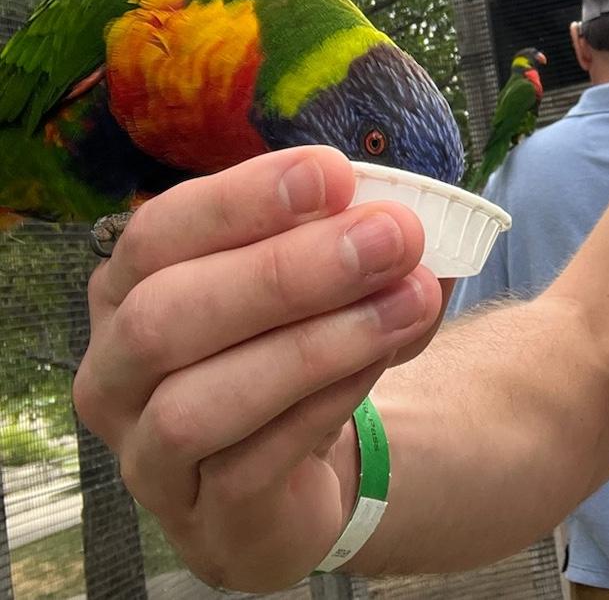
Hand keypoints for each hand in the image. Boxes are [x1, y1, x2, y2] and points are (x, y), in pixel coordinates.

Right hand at [73, 146, 445, 591]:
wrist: (296, 470)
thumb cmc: (293, 345)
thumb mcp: (324, 280)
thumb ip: (354, 243)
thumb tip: (406, 221)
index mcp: (131, 285)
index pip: (159, 230)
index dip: (243, 199)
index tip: (334, 174)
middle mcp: (116, 369)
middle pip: (165, 314)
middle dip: (287, 270)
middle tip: (391, 238)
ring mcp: (144, 452)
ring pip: (195, 403)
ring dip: (314, 345)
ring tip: (408, 302)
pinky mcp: (200, 519)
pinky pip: (249, 465)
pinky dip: (325, 404)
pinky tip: (382, 360)